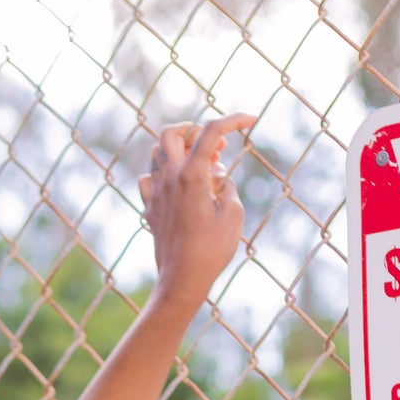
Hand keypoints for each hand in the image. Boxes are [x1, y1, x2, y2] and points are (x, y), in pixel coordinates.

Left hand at [138, 114, 252, 315]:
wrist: (182, 280)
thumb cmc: (212, 250)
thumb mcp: (233, 214)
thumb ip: (227, 186)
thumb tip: (216, 175)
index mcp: (192, 175)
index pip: (211, 131)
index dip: (234, 119)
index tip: (251, 120)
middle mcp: (168, 178)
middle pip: (171, 132)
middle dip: (194, 130)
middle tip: (214, 146)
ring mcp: (155, 193)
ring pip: (156, 153)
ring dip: (178, 150)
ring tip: (200, 165)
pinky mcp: (150, 209)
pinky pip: (148, 179)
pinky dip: (162, 175)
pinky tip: (177, 186)